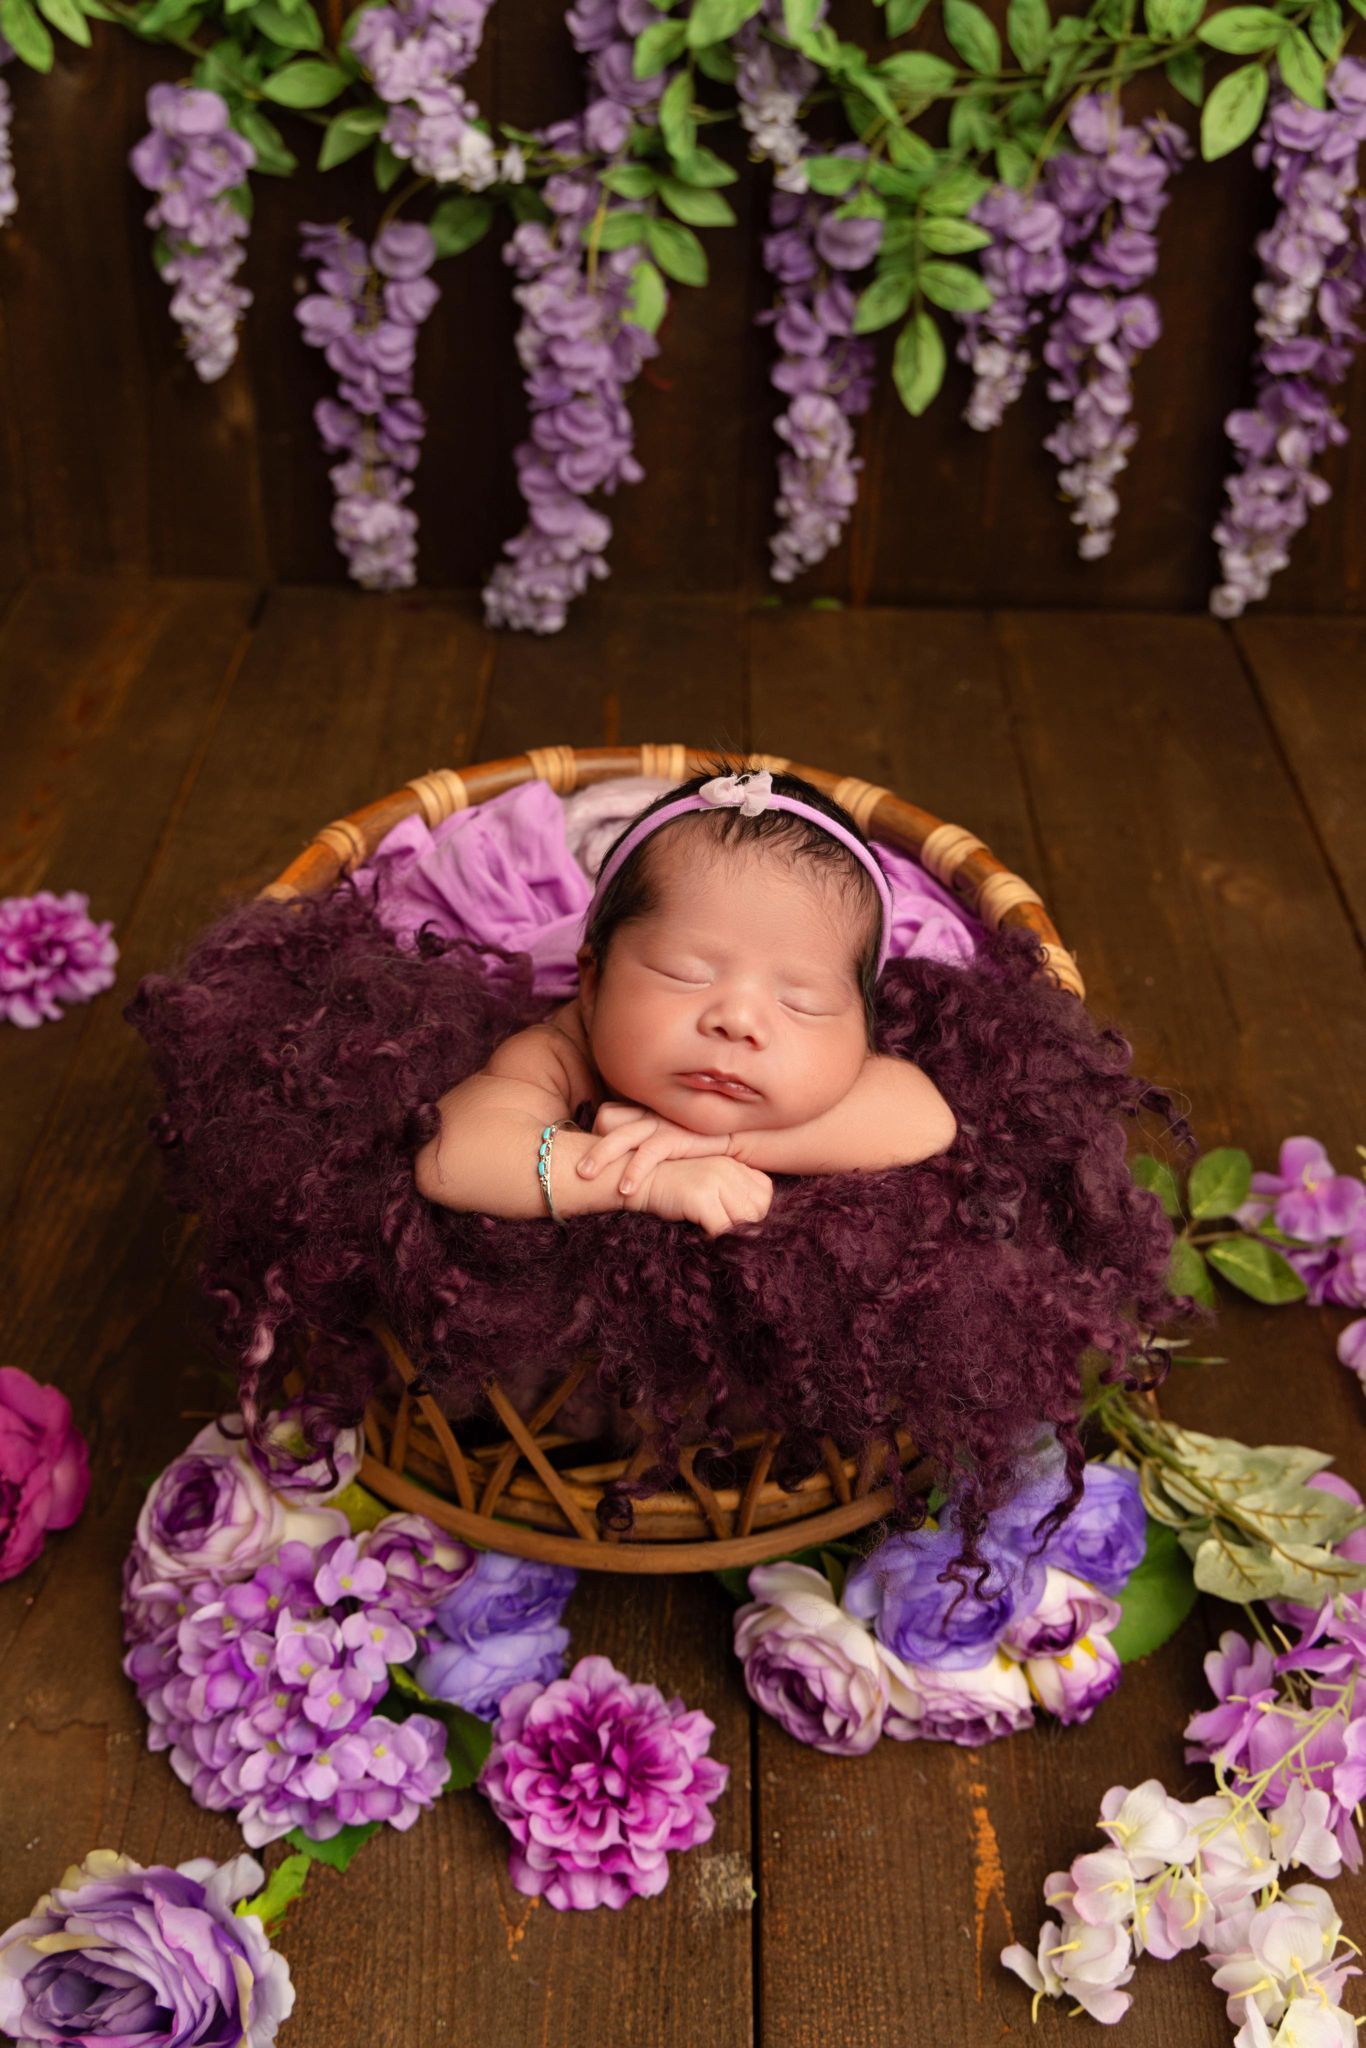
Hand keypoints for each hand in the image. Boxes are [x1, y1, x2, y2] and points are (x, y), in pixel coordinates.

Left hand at [576, 1099, 730, 1196]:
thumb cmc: (712, 1144)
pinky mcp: (680, 1134)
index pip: (609, 1113)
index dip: (595, 1132)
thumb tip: (632, 1168)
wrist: (751, 1135)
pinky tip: (624, 1189)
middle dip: (588, 1143)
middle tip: (573, 1167)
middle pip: (609, 1120)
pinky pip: (651, 1151)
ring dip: (602, 1155)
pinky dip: (635, 1170)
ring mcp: (666, 1121)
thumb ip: (655, 1148)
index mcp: (650, 1111)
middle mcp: (654, 1112)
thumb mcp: (679, 1141)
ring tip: (585, 1175)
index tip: (583, 1153)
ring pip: (624, 1134)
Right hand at [625, 1155, 772, 1238]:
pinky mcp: (701, 1196)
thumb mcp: (705, 1182)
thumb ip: (730, 1193)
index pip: (764, 1196)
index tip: (729, 1220)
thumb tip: (751, 1226)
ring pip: (743, 1221)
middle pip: (758, 1210)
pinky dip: (714, 1239)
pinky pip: (723, 1229)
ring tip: (709, 1232)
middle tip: (719, 1231)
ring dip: (729, 1234)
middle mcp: (729, 1167)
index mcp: (733, 1163)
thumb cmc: (668, 1187)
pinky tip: (699, 1233)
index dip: (751, 1214)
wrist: (632, 1180)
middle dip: (743, 1226)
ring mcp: (716, 1179)